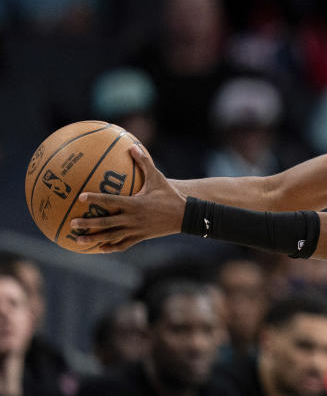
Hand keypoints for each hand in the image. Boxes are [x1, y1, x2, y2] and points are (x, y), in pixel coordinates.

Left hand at [70, 146, 186, 251]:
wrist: (185, 215)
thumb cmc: (170, 195)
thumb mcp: (158, 178)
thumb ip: (144, 163)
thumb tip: (131, 147)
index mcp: (135, 203)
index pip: (111, 201)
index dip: (95, 199)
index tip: (81, 197)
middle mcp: (133, 218)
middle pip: (106, 223)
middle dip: (88, 224)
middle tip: (72, 223)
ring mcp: (136, 230)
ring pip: (111, 236)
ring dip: (94, 239)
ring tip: (78, 240)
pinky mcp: (140, 237)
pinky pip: (123, 244)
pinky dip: (110, 247)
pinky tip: (99, 248)